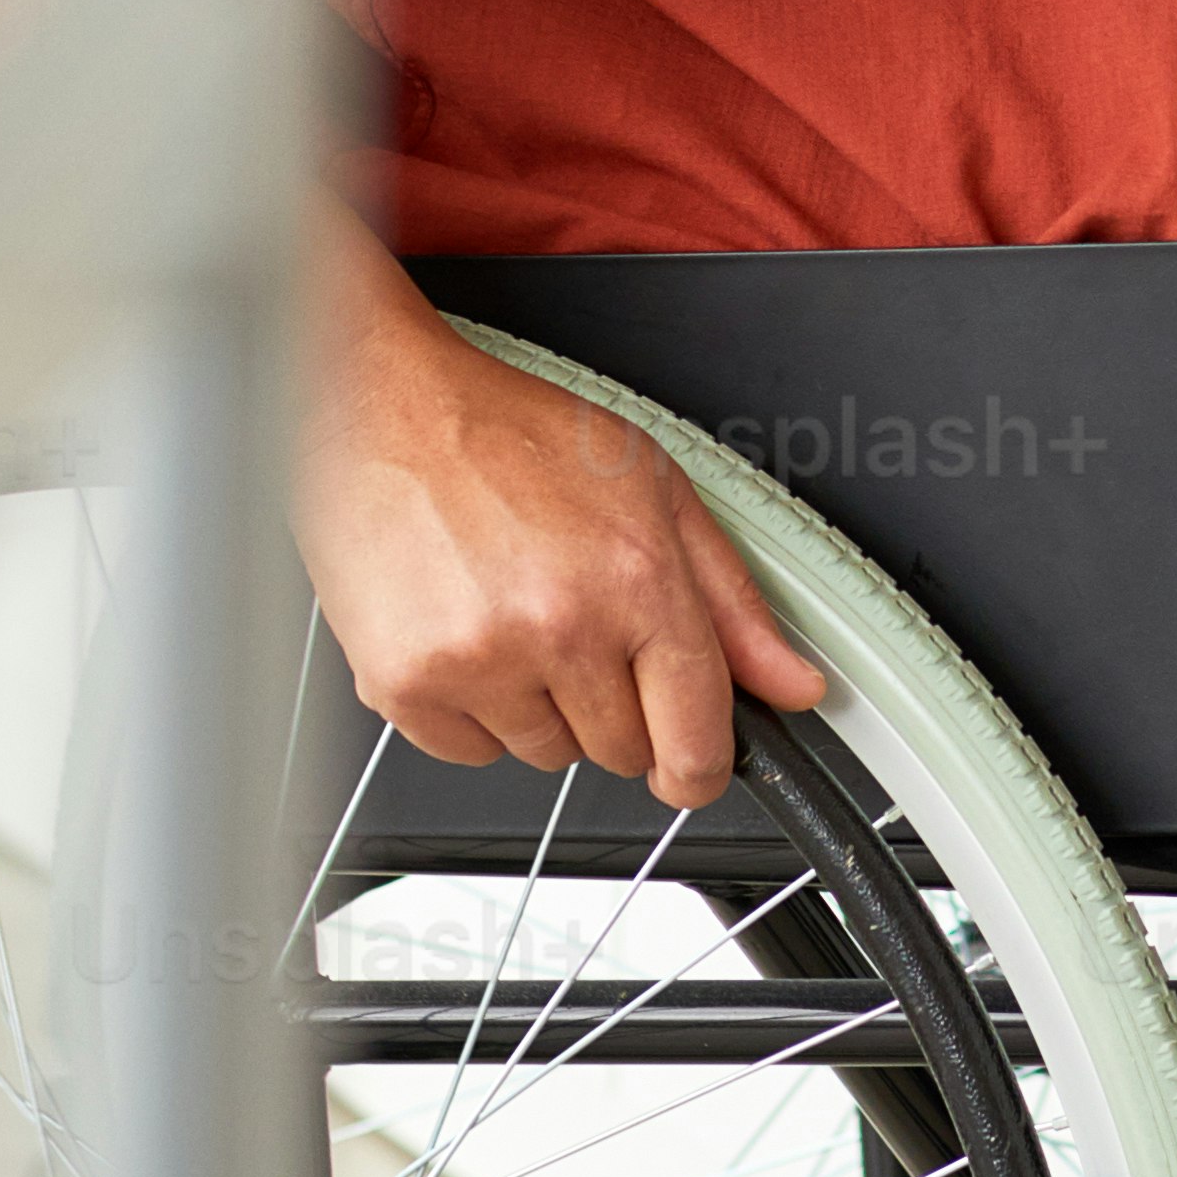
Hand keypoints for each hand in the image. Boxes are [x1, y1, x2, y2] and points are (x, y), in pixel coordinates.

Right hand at [295, 203, 826, 808]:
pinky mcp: (406, 684)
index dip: (701, 766)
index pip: (695, 736)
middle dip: (615, 704)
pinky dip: (473, 710)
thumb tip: (796, 685)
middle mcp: (560, 627)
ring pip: (545, 754)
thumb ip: (733, 603)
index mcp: (636, 578)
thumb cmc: (512, 435)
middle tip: (578, 623)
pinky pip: (469, 752)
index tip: (693, 765)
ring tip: (513, 612)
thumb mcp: (655, 492)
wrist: (380, 410)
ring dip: (541, 706)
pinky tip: (466, 630)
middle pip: (621, 752)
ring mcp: (479, 661)